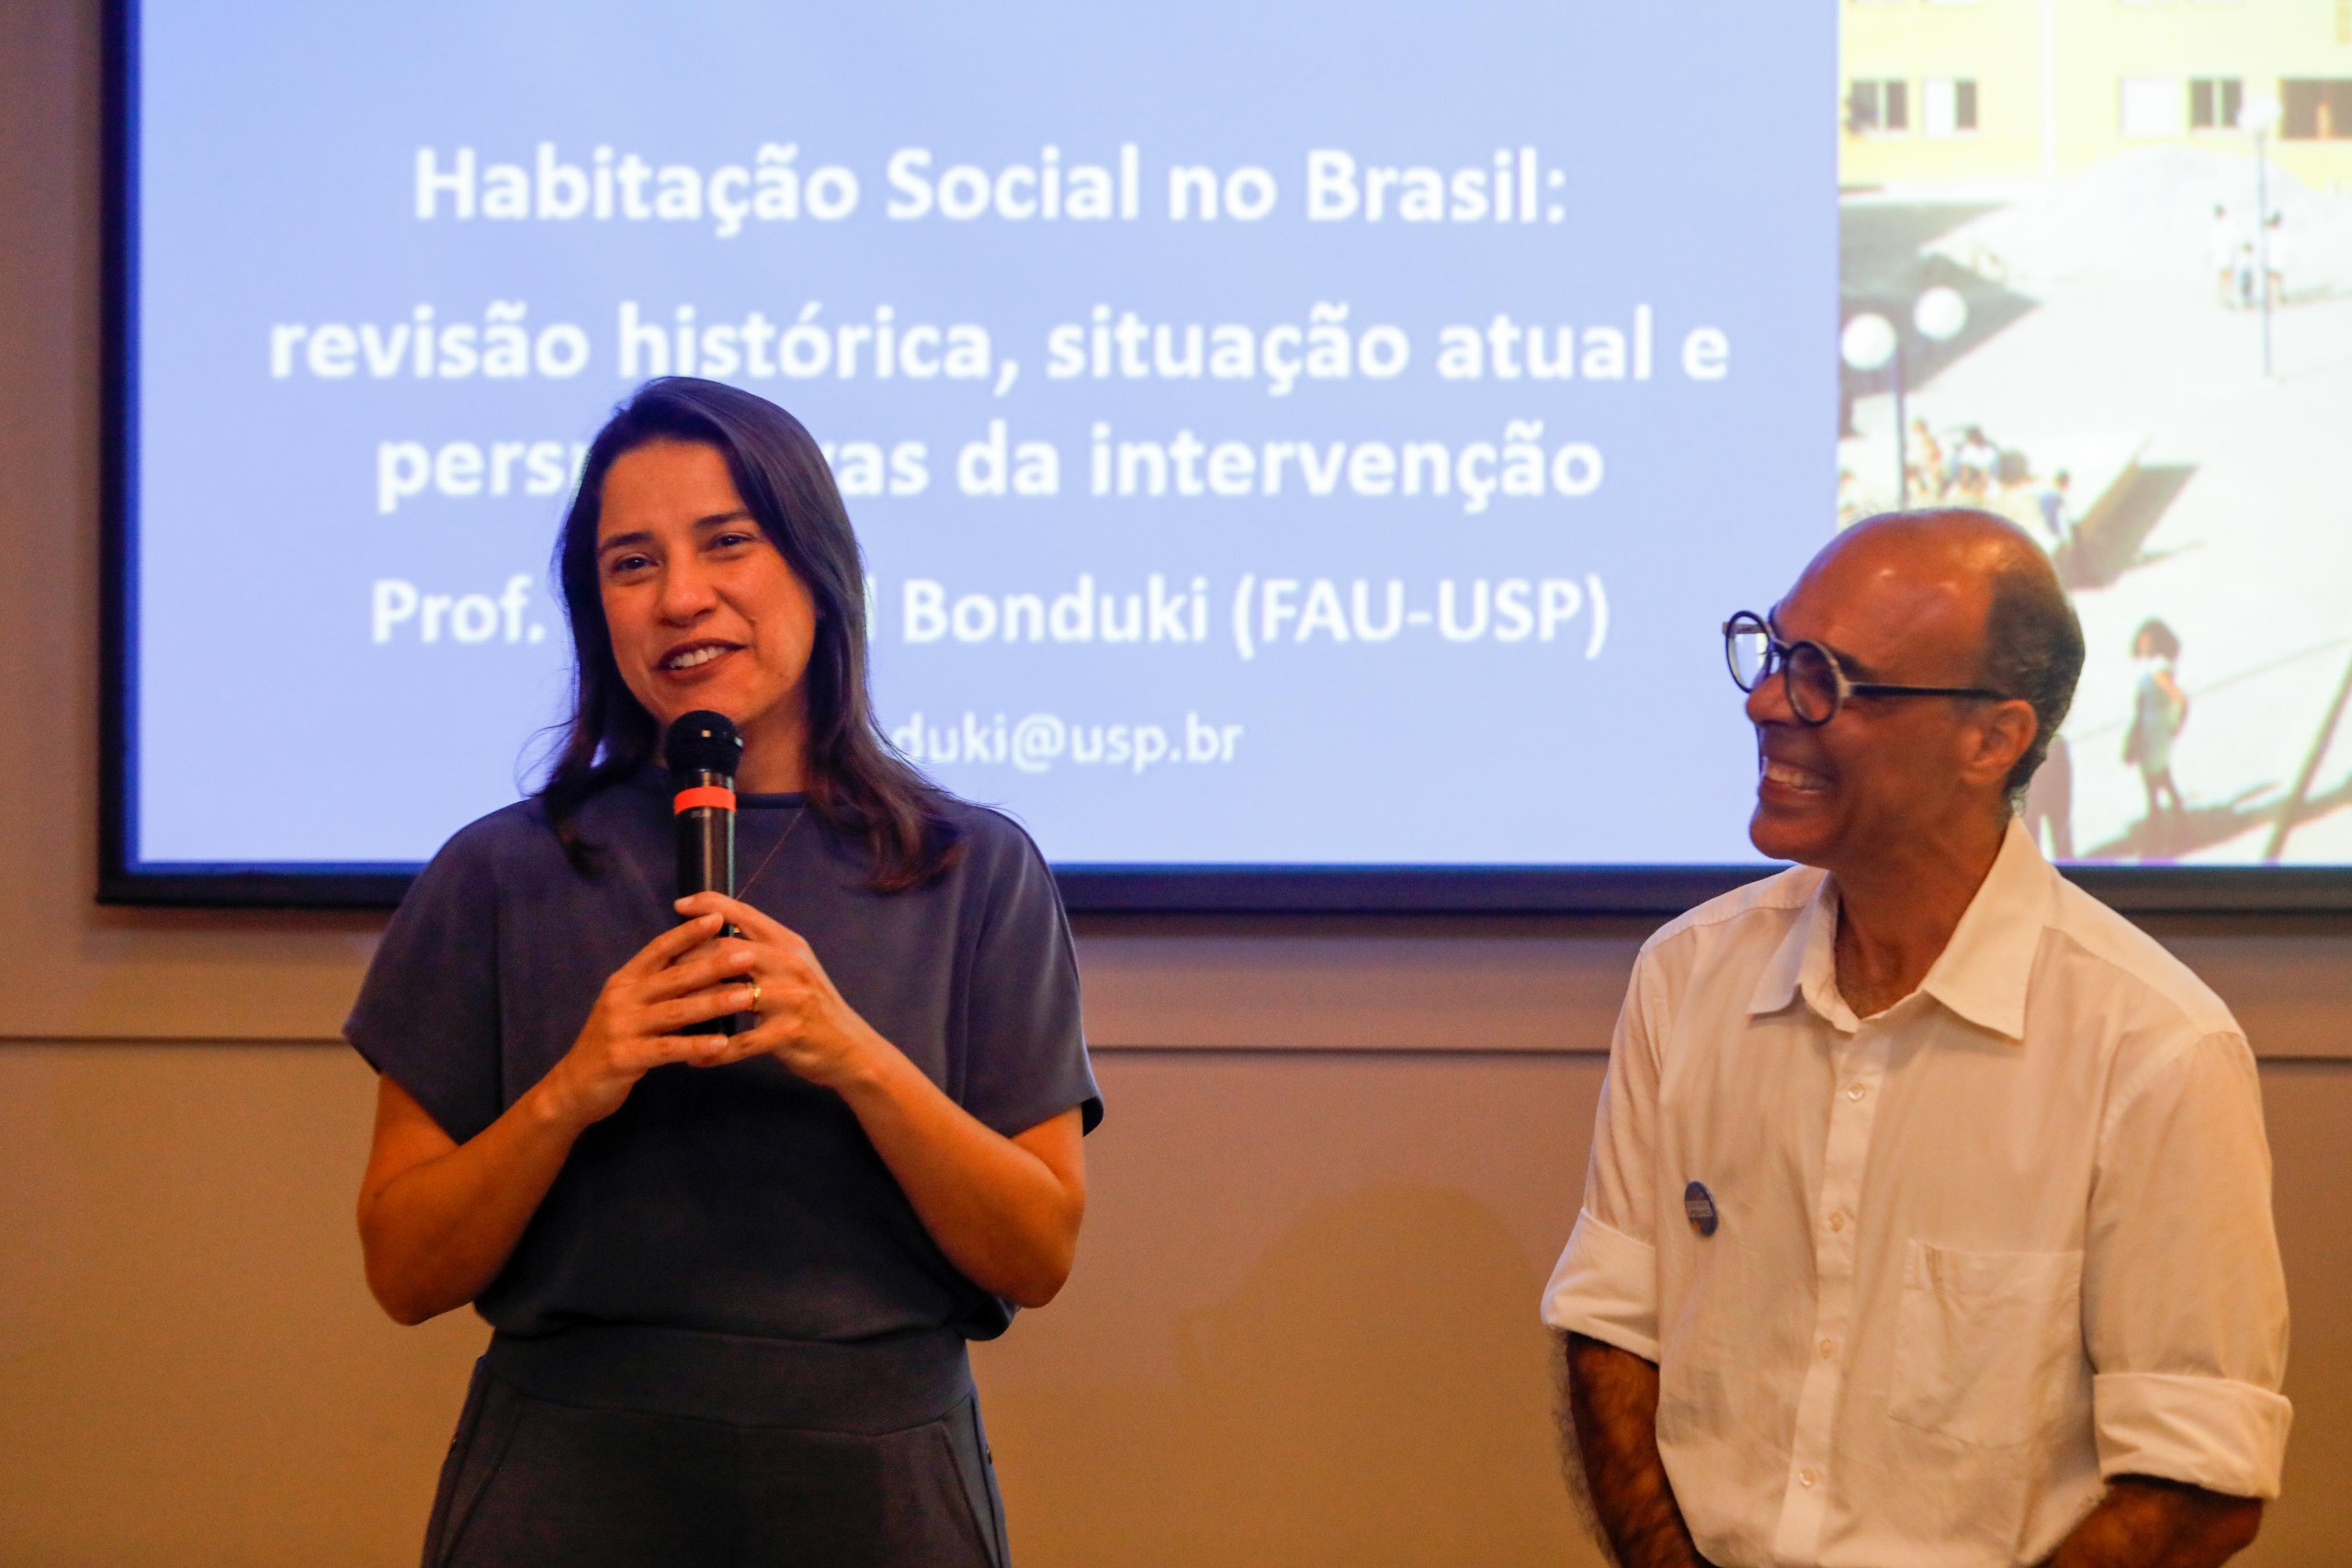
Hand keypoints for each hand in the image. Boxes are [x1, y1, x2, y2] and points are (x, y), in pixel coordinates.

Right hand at [534, 912, 767, 1127]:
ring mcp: (621, 1027)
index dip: (687, 933)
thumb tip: (701, 963)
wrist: (574, 1086)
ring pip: (675, 1011)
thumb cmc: (614, 1042)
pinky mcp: (624, 1057)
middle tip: (748, 955)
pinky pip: (667, 1049)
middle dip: (713, 964)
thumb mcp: (630, 1007)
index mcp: (625, 981)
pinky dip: (695, 1045)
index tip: (719, 917)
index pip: (658, 949)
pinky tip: (722, 1044)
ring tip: (746, 996)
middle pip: (673, 977)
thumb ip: (658, 987)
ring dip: (713, 1002)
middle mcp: (622, 998)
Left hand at [673, 892, 888, 1091]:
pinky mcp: (789, 1032)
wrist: (850, 1047)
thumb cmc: (813, 1006)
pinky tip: (694, 1058)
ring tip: (668, 1018)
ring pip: (729, 995)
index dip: (709, 904)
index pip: (744, 913)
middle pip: (727, 951)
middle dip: (689, 962)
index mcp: (789, 944)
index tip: (679, 905)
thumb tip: (714, 937)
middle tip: (663, 975)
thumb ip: (762, 951)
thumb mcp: (794, 968)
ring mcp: (791, 997)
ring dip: (695, 1008)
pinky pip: (740, 1042)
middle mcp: (790, 964)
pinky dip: (714, 1052)